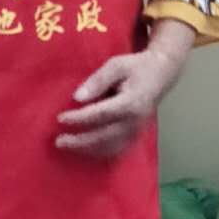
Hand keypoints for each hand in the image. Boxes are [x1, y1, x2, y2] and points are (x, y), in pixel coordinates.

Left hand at [54, 40, 186, 159]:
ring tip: (66, 146)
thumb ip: (97, 80)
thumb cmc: (136, 67)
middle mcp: (134, 122)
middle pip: (104, 138)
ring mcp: (136, 132)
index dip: (79, 119)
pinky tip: (83, 151)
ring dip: (86, 150)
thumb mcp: (116, 65)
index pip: (101, 115)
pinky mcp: (135, 137)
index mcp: (130, 103)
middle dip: (79, 141)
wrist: (161, 75)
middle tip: (58, 140)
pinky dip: (98, 153)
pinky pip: (116, 151)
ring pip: (109, 149)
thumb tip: (77, 98)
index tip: (60, 119)